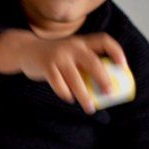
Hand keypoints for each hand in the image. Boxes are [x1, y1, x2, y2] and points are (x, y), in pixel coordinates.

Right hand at [0, 30, 126, 113]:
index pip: (104, 40)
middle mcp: (72, 46)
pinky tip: (69, 98)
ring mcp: (58, 56)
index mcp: (82, 42)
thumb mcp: (71, 52)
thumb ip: (84, 63)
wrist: (25, 49)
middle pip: (92, 62)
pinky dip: (66, 93)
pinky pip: (59, 84)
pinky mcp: (46, 66)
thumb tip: (105, 87)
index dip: (116, 52)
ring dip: (84, 96)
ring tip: (90, 108)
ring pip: (75, 79)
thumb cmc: (55, 55)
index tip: (123, 66)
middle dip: (103, 78)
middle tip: (109, 92)